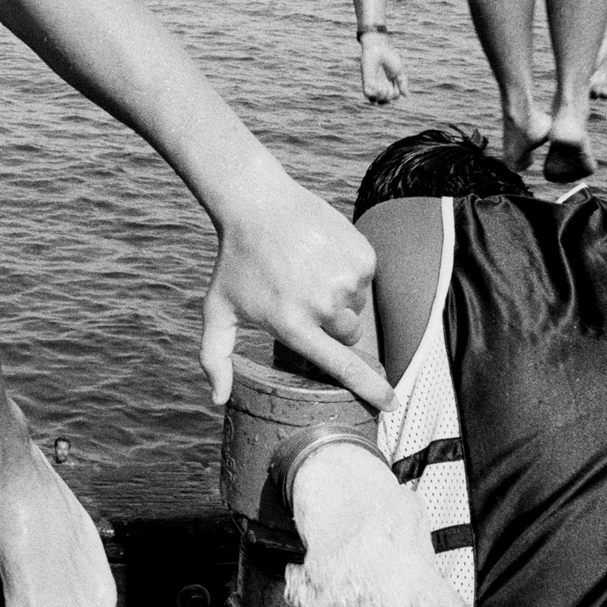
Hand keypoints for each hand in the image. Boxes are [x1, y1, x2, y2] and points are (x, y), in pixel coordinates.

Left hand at [199, 177, 395, 410]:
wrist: (257, 203)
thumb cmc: (236, 261)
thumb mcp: (217, 309)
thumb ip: (216, 357)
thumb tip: (219, 400)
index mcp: (294, 326)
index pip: (343, 368)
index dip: (371, 389)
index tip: (391, 403)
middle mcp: (325, 307)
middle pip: (348, 336)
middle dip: (331, 325)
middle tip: (302, 297)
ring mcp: (346, 280)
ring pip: (357, 305)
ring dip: (339, 296)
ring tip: (307, 271)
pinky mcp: (362, 256)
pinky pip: (365, 278)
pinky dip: (348, 271)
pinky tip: (321, 256)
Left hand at [359, 33, 408, 103]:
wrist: (379, 48)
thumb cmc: (390, 57)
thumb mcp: (399, 71)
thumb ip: (403, 83)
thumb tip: (406, 96)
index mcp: (390, 83)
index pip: (392, 97)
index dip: (395, 96)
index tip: (396, 88)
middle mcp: (381, 85)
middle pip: (384, 101)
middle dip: (388, 98)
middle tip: (389, 88)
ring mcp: (373, 84)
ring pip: (374, 100)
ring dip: (380, 98)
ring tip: (382, 89)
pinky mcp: (366, 80)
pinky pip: (367, 94)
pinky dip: (372, 94)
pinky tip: (376, 86)